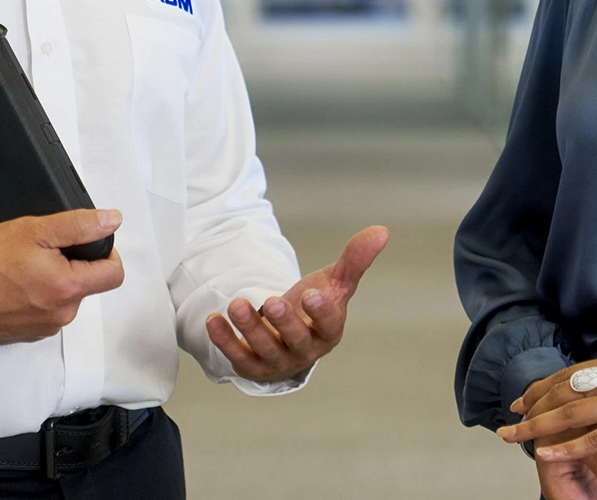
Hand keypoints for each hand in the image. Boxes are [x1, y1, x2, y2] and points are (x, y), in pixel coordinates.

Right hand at [0, 209, 122, 343]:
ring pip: (66, 298)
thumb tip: (111, 220)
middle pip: (89, 284)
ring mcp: (44, 329)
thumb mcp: (32, 230)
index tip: (84, 243)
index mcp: (68, 288)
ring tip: (24, 269)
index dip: (105, 252)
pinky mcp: (28, 335)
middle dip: (73, 264)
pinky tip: (14, 287)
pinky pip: (47, 312)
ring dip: (54, 282)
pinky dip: (37, 297)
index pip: (114, 273)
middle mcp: (61, 315)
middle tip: (42, 251)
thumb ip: (78, 225)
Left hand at [206, 225, 388, 383]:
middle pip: (296, 340)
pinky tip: (214, 320)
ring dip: (250, 328)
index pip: (329, 325)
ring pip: (264, 349)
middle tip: (272, 302)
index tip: (312, 295)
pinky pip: (238, 357)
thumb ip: (355, 259)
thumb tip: (382, 231)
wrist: (287, 335)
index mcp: (329, 331)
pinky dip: (225, 341)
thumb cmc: (314, 306)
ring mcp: (278, 360)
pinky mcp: (252, 365)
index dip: (322, 312)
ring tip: (236, 304)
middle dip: (283, 322)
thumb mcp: (334, 283)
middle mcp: (305, 350)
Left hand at [499, 350, 596, 463]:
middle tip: (510, 418)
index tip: (522, 398)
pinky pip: (593, 438)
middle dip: (532, 405)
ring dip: (537, 426)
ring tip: (515, 436)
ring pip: (570, 413)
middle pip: (563, 390)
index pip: (570, 373)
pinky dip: (566, 447)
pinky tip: (546, 454)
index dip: (542, 386)